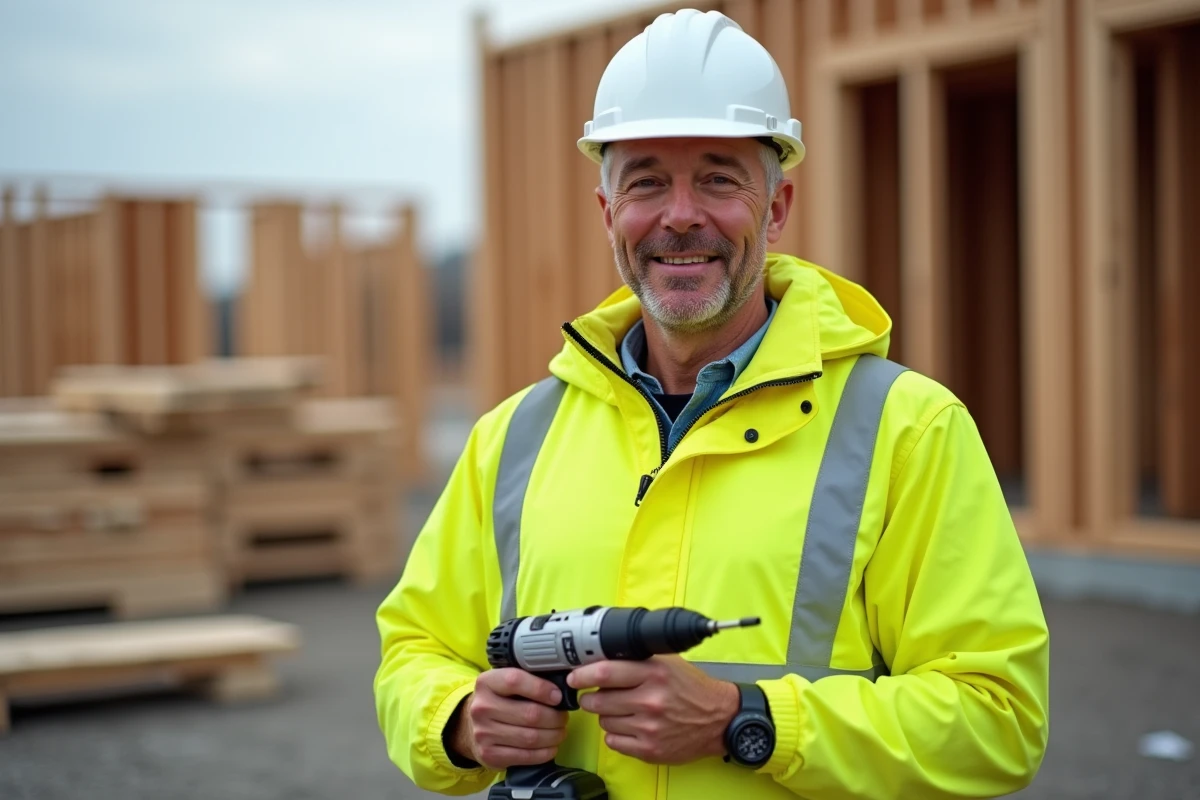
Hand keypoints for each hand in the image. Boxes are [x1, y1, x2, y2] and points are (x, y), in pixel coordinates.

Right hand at [452, 668, 569, 769]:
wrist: (470, 726)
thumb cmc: (498, 701)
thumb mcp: (503, 683)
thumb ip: (527, 680)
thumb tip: (560, 687)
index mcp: (486, 683)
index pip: (515, 681)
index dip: (542, 688)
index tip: (558, 696)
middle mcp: (481, 707)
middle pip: (530, 714)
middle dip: (555, 717)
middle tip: (563, 717)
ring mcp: (483, 733)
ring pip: (531, 737)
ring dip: (554, 736)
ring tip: (560, 731)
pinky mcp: (489, 755)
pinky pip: (525, 756)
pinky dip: (545, 753)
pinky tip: (551, 747)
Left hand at [568, 655, 739, 764]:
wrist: (718, 719)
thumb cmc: (691, 688)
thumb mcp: (667, 662)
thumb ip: (636, 658)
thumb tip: (600, 656)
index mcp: (653, 673)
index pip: (604, 673)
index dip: (582, 675)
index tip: (574, 677)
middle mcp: (651, 700)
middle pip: (597, 700)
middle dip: (591, 697)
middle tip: (597, 695)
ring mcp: (649, 727)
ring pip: (603, 721)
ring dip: (606, 715)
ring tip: (623, 710)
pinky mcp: (649, 749)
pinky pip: (613, 742)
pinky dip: (616, 734)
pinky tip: (630, 726)